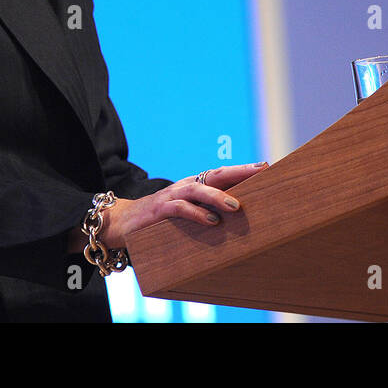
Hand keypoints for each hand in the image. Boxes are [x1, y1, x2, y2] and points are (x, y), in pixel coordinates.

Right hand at [100, 162, 268, 249]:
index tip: (266, 166)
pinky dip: (196, 214)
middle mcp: (185, 186)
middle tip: (260, 172)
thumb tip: (237, 219)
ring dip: (218, 197)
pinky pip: (180, 209)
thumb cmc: (160, 220)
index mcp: (194, 186)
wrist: (121, 222)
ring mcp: (171, 196)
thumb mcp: (186, 214)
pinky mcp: (159, 211)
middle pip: (215, 175)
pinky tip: (211, 221)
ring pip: (198, 190)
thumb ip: (206, 212)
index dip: (243, 170)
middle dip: (239, 172)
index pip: (221, 174)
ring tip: (237, 206)